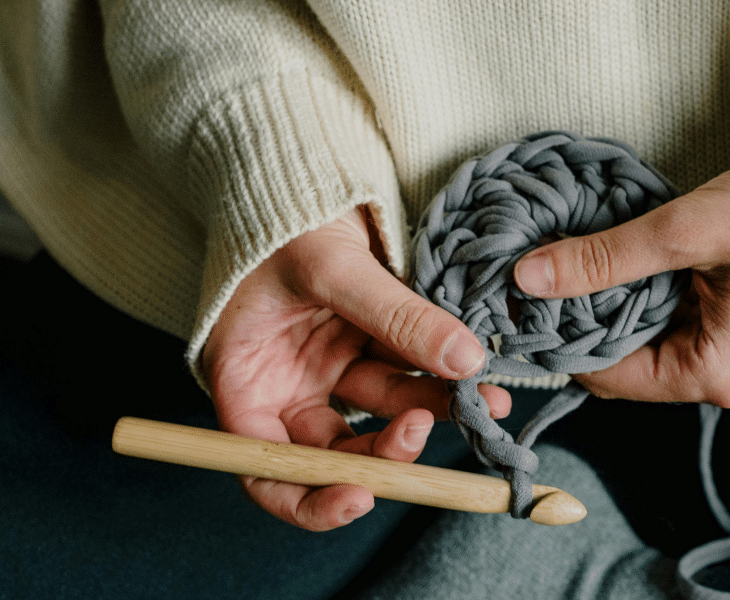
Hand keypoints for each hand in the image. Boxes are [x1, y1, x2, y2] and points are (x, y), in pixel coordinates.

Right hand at [200, 206, 510, 530]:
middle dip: (388, 451)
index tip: (361, 498)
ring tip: (484, 399)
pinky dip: (440, 376)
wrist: (298, 170)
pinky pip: (407, 371)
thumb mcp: (331, 266)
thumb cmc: (282, 217)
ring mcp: (329, 368)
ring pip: (384, 411)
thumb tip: (464, 362)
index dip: (309, 500)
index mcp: (246, 383)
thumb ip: (395, 316)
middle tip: (429, 424)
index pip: (264, 471)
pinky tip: (478, 377)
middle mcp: (286, 388)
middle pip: (335, 452)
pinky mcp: (368, 346)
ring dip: (432, 409)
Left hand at [513, 155, 729, 406]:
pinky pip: (676, 334)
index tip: (526, 296)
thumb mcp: (685, 229)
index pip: (608, 377)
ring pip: (648, 350)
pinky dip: (646, 303)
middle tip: (548, 273)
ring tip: (585, 264)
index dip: (563, 337)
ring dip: (615, 310)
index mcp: (716, 375)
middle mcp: (727, 386)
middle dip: (586, 323)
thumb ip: (604, 258)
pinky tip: (628, 268)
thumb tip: (528, 278)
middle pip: (627, 368)